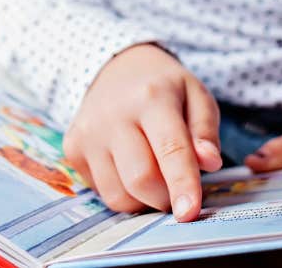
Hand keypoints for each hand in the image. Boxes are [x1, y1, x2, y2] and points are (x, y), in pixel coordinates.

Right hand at [62, 43, 222, 221]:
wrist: (117, 68)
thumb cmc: (164, 87)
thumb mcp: (196, 96)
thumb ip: (205, 131)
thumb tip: (209, 163)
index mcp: (152, 96)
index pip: (170, 148)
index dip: (182, 184)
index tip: (189, 213)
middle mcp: (114, 114)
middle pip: (141, 180)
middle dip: (166, 196)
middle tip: (176, 184)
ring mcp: (88, 132)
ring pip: (118, 196)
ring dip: (143, 199)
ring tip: (152, 171)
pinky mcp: (72, 147)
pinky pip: (101, 193)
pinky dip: (122, 191)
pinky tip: (127, 165)